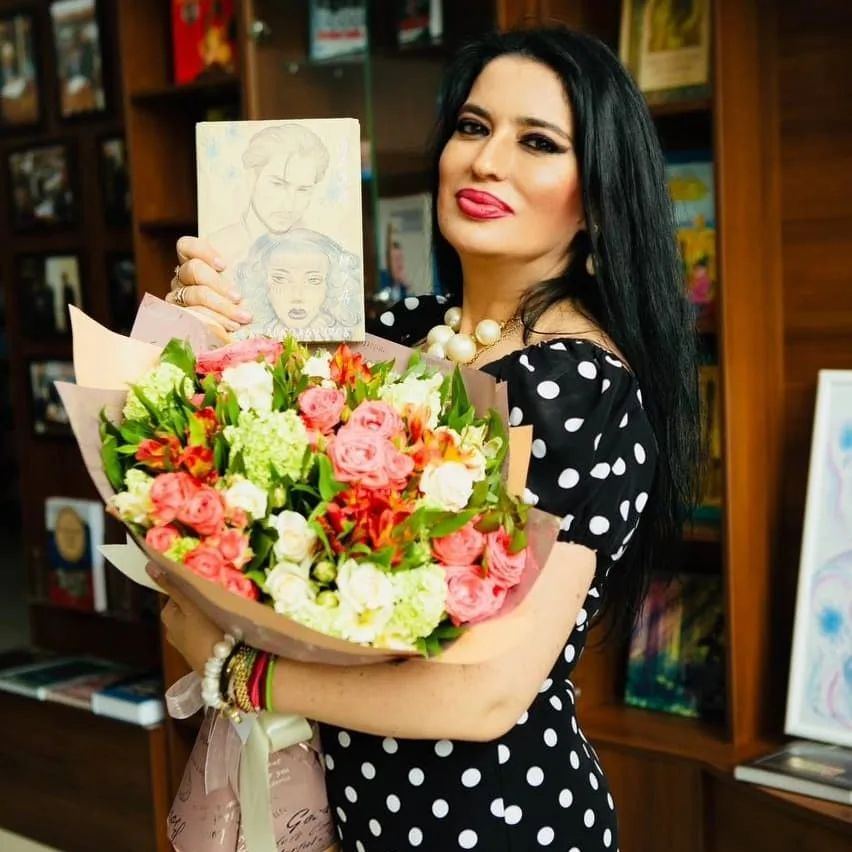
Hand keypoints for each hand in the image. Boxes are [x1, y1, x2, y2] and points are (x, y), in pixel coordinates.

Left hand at [147, 562, 222, 676]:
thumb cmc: (206, 632)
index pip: (176, 592)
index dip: (192, 586)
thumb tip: (148, 566)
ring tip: (223, 610)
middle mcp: (171, 630)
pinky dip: (210, 627)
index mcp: (167, 617)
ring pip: (195, 619)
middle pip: (186, 606)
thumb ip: (172, 586)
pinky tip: (222, 627)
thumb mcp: (190, 605)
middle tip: (218, 596)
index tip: (208, 584)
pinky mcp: (197, 652)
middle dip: (199, 601)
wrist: (222, 667)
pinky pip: (202, 631)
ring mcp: (184, 642)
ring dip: (206, 614)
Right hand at [167, 236, 252, 336]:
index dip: (202, 251)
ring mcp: (178, 299)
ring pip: (194, 295)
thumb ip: (245, 270)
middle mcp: (183, 280)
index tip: (224, 265)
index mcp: (195, 263)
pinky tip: (231, 327)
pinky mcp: (180, 320)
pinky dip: (215, 322)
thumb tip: (268, 260)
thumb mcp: (244, 282)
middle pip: (193, 270)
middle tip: (238, 297)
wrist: (234, 338)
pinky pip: (194, 317)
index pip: (186, 246)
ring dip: (221, 306)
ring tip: (243, 317)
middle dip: (218, 284)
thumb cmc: (242, 302)